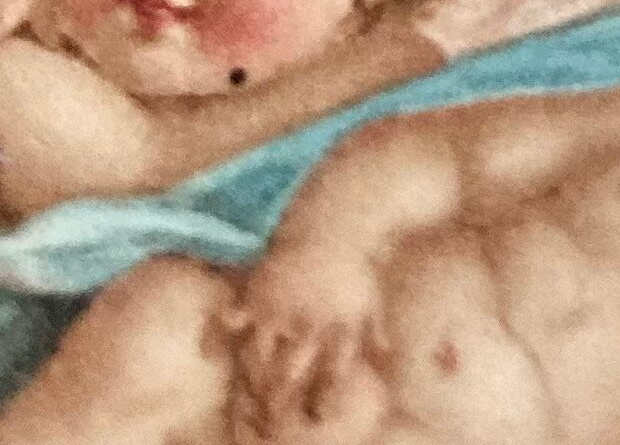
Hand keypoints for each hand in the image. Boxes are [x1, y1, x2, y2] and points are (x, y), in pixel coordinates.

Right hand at [229, 242, 382, 441]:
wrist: (334, 224)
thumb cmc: (351, 268)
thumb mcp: (369, 300)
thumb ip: (375, 332)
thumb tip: (386, 357)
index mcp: (339, 328)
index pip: (331, 375)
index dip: (320, 401)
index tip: (312, 418)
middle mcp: (310, 321)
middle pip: (290, 374)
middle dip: (278, 402)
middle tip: (269, 419)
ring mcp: (282, 307)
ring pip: (259, 356)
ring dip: (250, 377)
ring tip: (244, 394)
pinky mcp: (260, 291)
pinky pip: (234, 317)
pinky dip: (220, 333)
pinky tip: (209, 351)